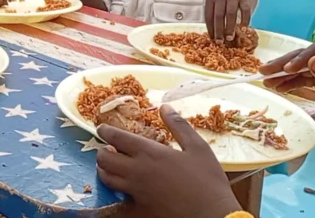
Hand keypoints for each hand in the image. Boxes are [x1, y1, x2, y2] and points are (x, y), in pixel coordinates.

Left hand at [96, 105, 240, 217]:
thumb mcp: (198, 147)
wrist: (213, 215)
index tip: (101, 128)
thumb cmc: (208, 180)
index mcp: (150, 152)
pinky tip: (122, 193)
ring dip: (105, 170)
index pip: (116, 137)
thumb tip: (164, 107)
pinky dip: (116, 196)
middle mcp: (137, 171)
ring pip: (107, 179)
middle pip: (104, 159)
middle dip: (102, 152)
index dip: (105, 131)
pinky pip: (119, 202)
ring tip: (112, 167)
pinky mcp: (140, 210)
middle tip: (108, 149)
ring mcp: (136, 192)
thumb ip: (179, 125)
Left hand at [204, 0, 251, 43]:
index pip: (208, 15)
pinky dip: (244, 20)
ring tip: (230, 38)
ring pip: (231, 14)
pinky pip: (245, 10)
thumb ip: (214, 12)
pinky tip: (243, 28)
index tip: (212, 39)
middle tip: (220, 42)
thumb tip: (214, 33)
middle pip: (219, 15)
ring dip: (230, 28)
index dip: (210, 28)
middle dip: (219, 30)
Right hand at [260, 44, 314, 129]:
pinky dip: (292, 82)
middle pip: (305, 57)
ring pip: (302, 68)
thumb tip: (313, 59)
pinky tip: (279, 87)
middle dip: (283, 63)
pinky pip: (306, 78)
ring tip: (265, 80)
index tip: (285, 69)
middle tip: (263, 71)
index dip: (299, 58)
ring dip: (284, 74)